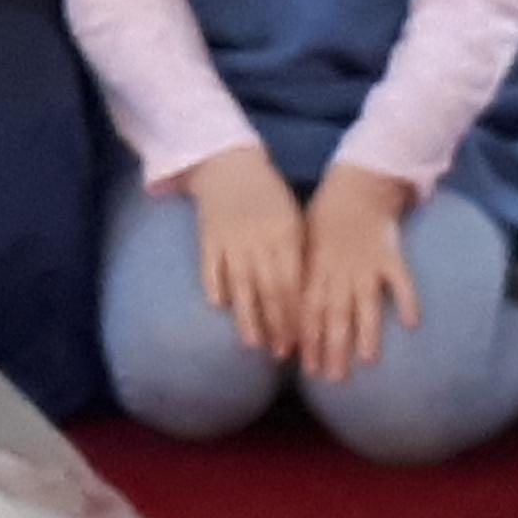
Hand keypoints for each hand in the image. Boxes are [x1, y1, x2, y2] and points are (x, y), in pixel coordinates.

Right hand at [179, 146, 305, 363]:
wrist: (229, 165)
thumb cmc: (269, 197)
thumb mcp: (293, 219)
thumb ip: (299, 254)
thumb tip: (309, 298)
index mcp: (286, 233)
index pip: (294, 282)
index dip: (298, 314)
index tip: (303, 341)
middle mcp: (259, 239)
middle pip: (270, 289)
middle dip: (277, 324)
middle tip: (282, 352)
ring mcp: (231, 238)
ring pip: (240, 284)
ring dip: (247, 316)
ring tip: (253, 343)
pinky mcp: (207, 236)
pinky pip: (210, 266)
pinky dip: (214, 286)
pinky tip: (220, 307)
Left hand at [295, 165, 419, 385]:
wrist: (357, 185)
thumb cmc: (326, 217)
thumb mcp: (303, 243)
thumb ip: (301, 276)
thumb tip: (286, 310)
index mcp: (315, 268)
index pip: (308, 310)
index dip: (307, 340)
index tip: (306, 368)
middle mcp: (339, 271)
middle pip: (336, 314)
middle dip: (333, 347)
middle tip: (333, 377)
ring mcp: (366, 264)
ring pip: (365, 303)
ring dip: (366, 332)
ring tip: (367, 360)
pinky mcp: (391, 255)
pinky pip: (401, 280)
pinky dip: (407, 299)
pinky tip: (412, 323)